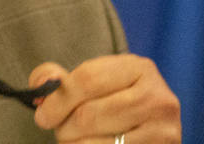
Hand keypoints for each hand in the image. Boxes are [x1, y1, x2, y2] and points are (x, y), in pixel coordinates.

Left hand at [29, 54, 180, 142]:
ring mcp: (162, 130)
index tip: (42, 116)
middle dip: (65, 127)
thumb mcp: (96, 85)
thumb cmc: (116, 106)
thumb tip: (41, 85)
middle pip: (88, 115)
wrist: (151, 134)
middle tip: (62, 132)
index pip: (87, 79)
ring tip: (78, 141)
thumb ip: (64, 81)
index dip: (57, 100)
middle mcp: (157, 97)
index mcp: (139, 68)